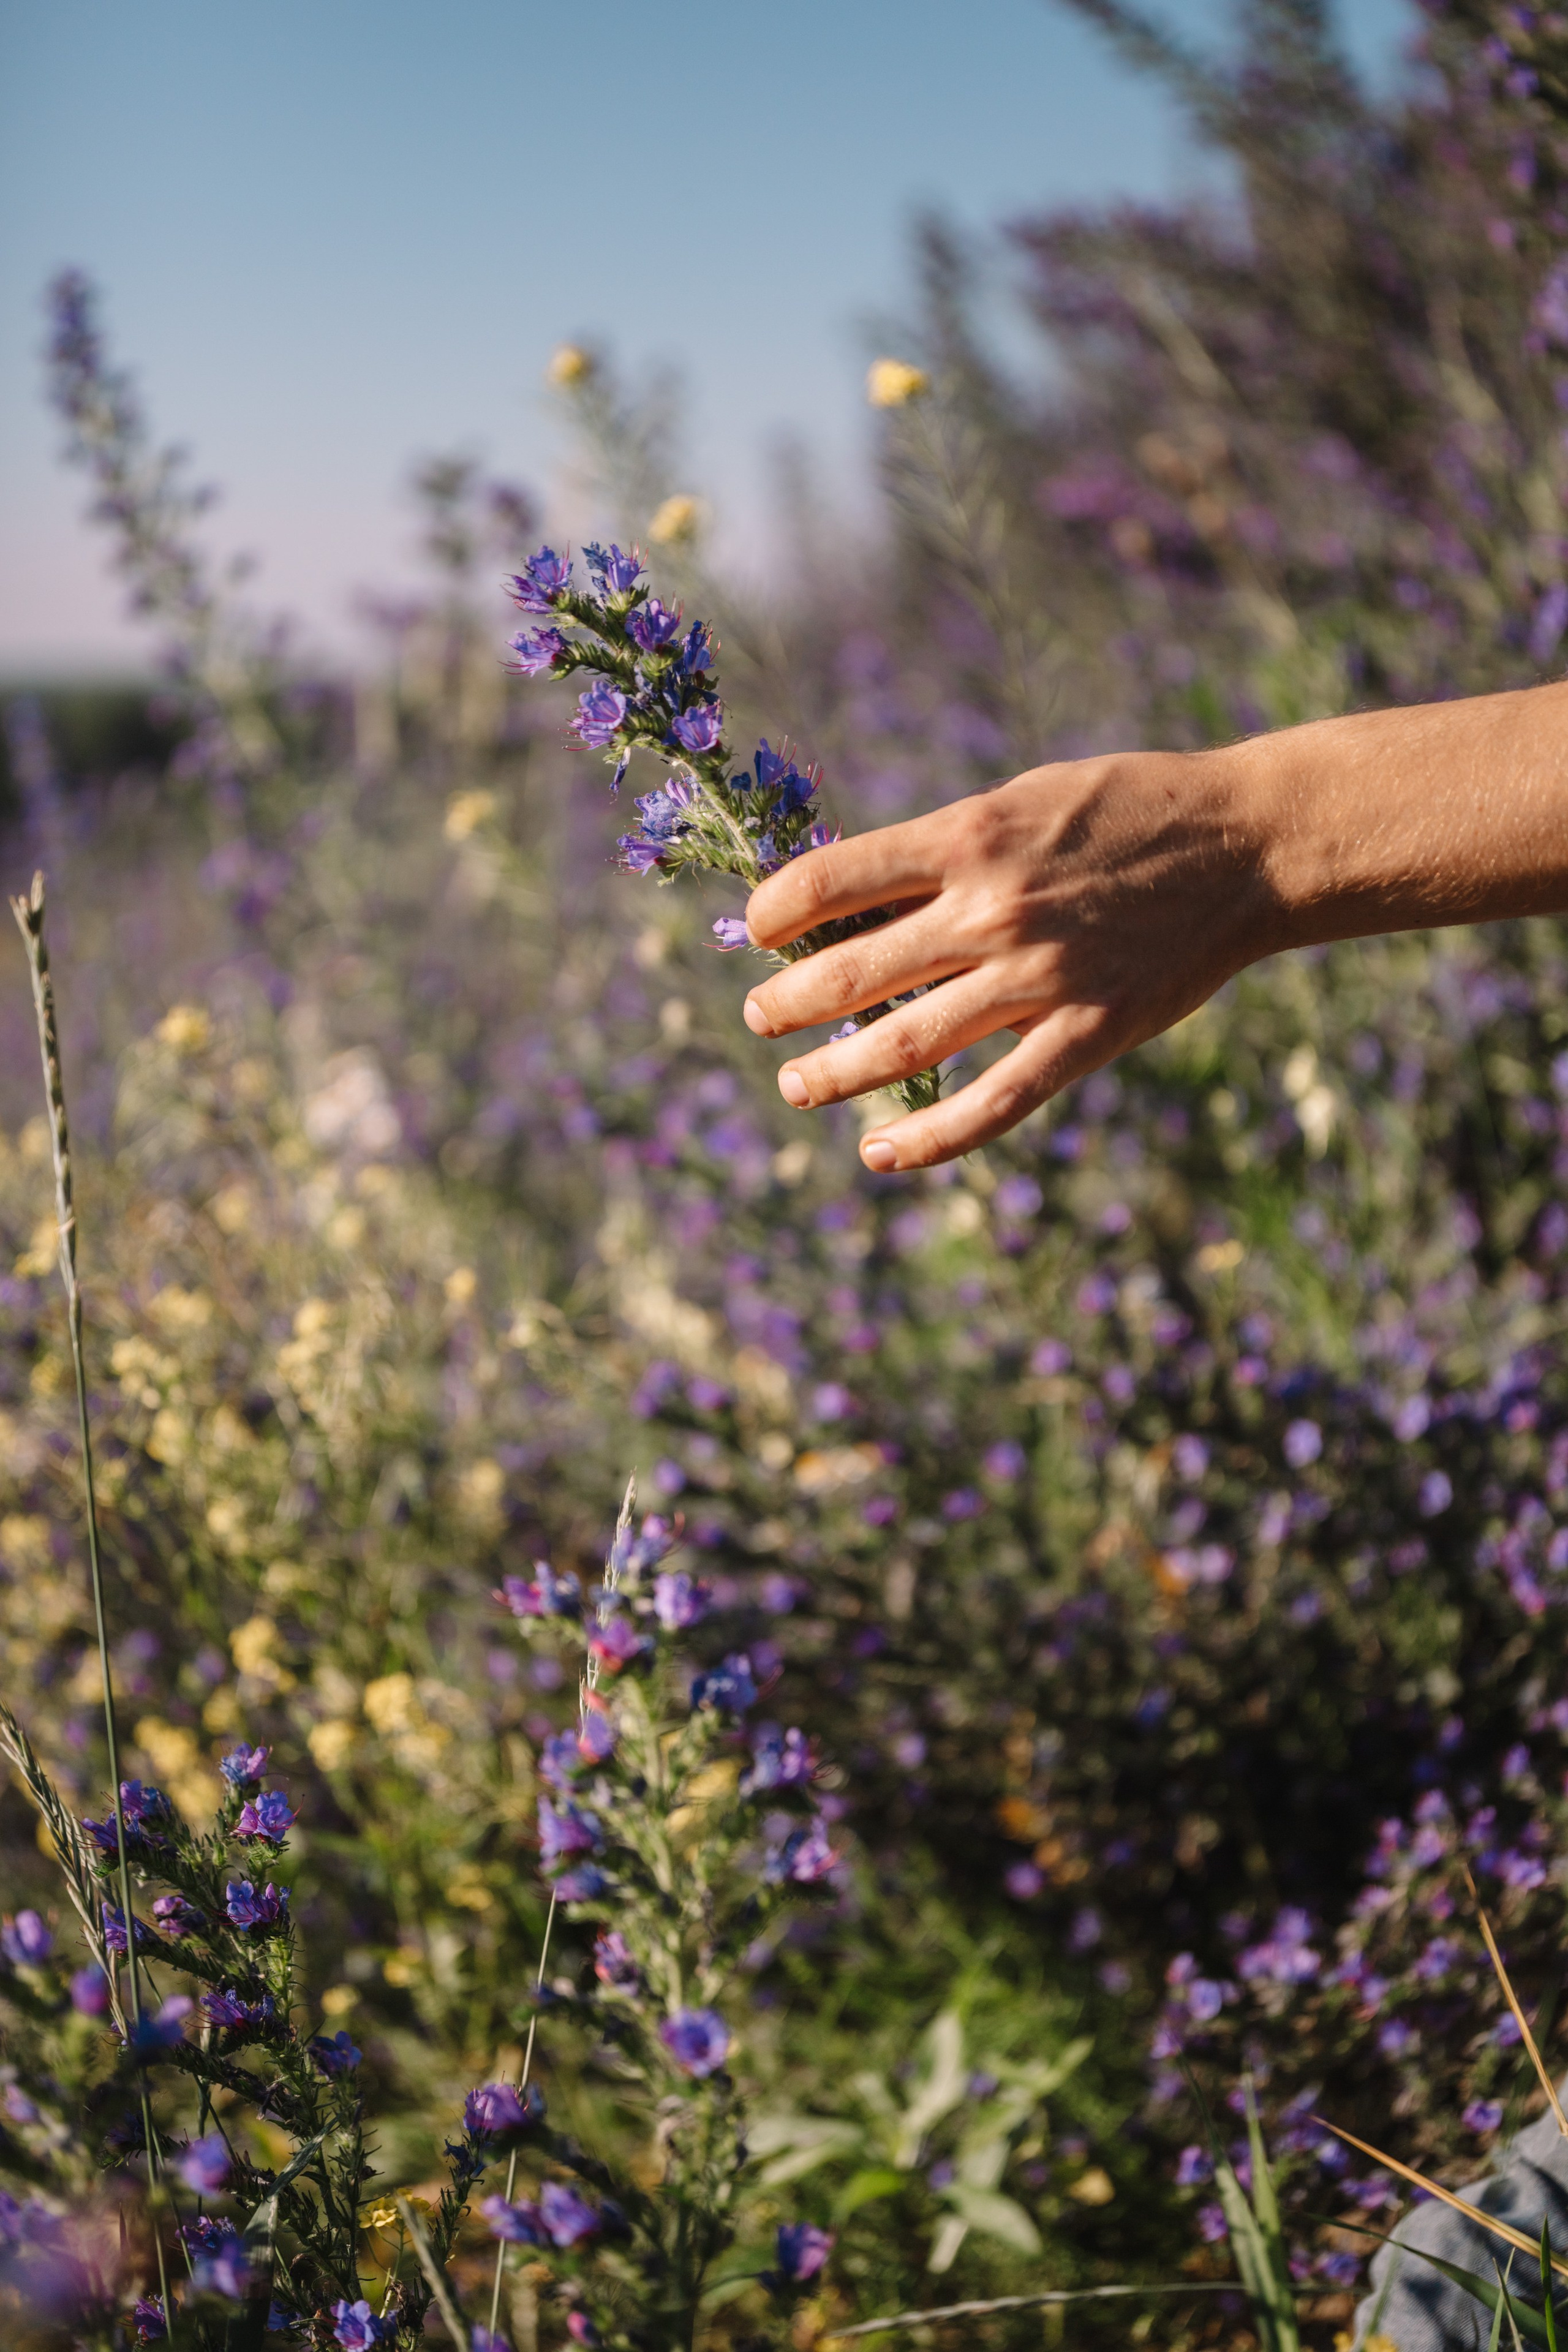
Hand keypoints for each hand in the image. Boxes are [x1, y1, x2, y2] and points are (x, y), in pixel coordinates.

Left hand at [740, 748, 1276, 1170]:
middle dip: (788, 1004)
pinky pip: (994, 1103)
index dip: (777, 910)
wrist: (1246, 843)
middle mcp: (991, 910)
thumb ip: (947, 851)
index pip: (833, 881)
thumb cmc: (1126, 810)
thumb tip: (856, 900)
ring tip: (797, 1087)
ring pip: (904, 1045)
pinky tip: (879, 1154)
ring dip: (833, 1074)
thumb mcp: (1023, 801)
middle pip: (852, 974)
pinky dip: (928, 1138)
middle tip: (759, 1019)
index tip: (757, 931)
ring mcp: (1038, 979)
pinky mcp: (1087, 1032)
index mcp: (969, 838)